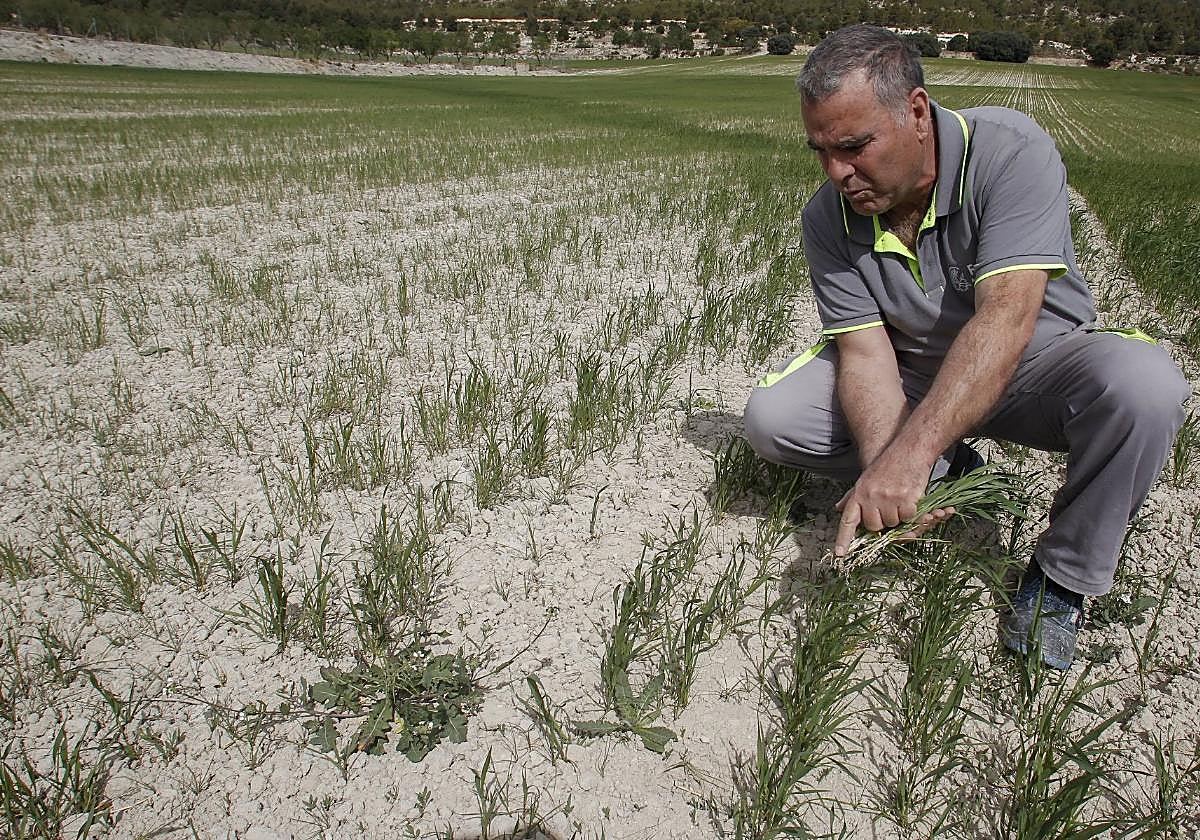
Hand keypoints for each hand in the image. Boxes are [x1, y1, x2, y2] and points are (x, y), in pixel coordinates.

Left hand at [833, 448, 953, 555]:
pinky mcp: (904, 499)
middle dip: (883, 522)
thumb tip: (838, 508)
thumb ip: (853, 496)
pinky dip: (912, 512)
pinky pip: (908, 518)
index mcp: (859, 493)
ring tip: (900, 499)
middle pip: (874, 527)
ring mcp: (887, 499)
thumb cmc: (887, 465)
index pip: (848, 520)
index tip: (840, 554)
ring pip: (892, 523)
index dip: (844, 538)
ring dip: (899, 516)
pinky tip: (911, 498)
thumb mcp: (865, 479)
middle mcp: (870, 497)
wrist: (908, 449)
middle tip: (889, 508)